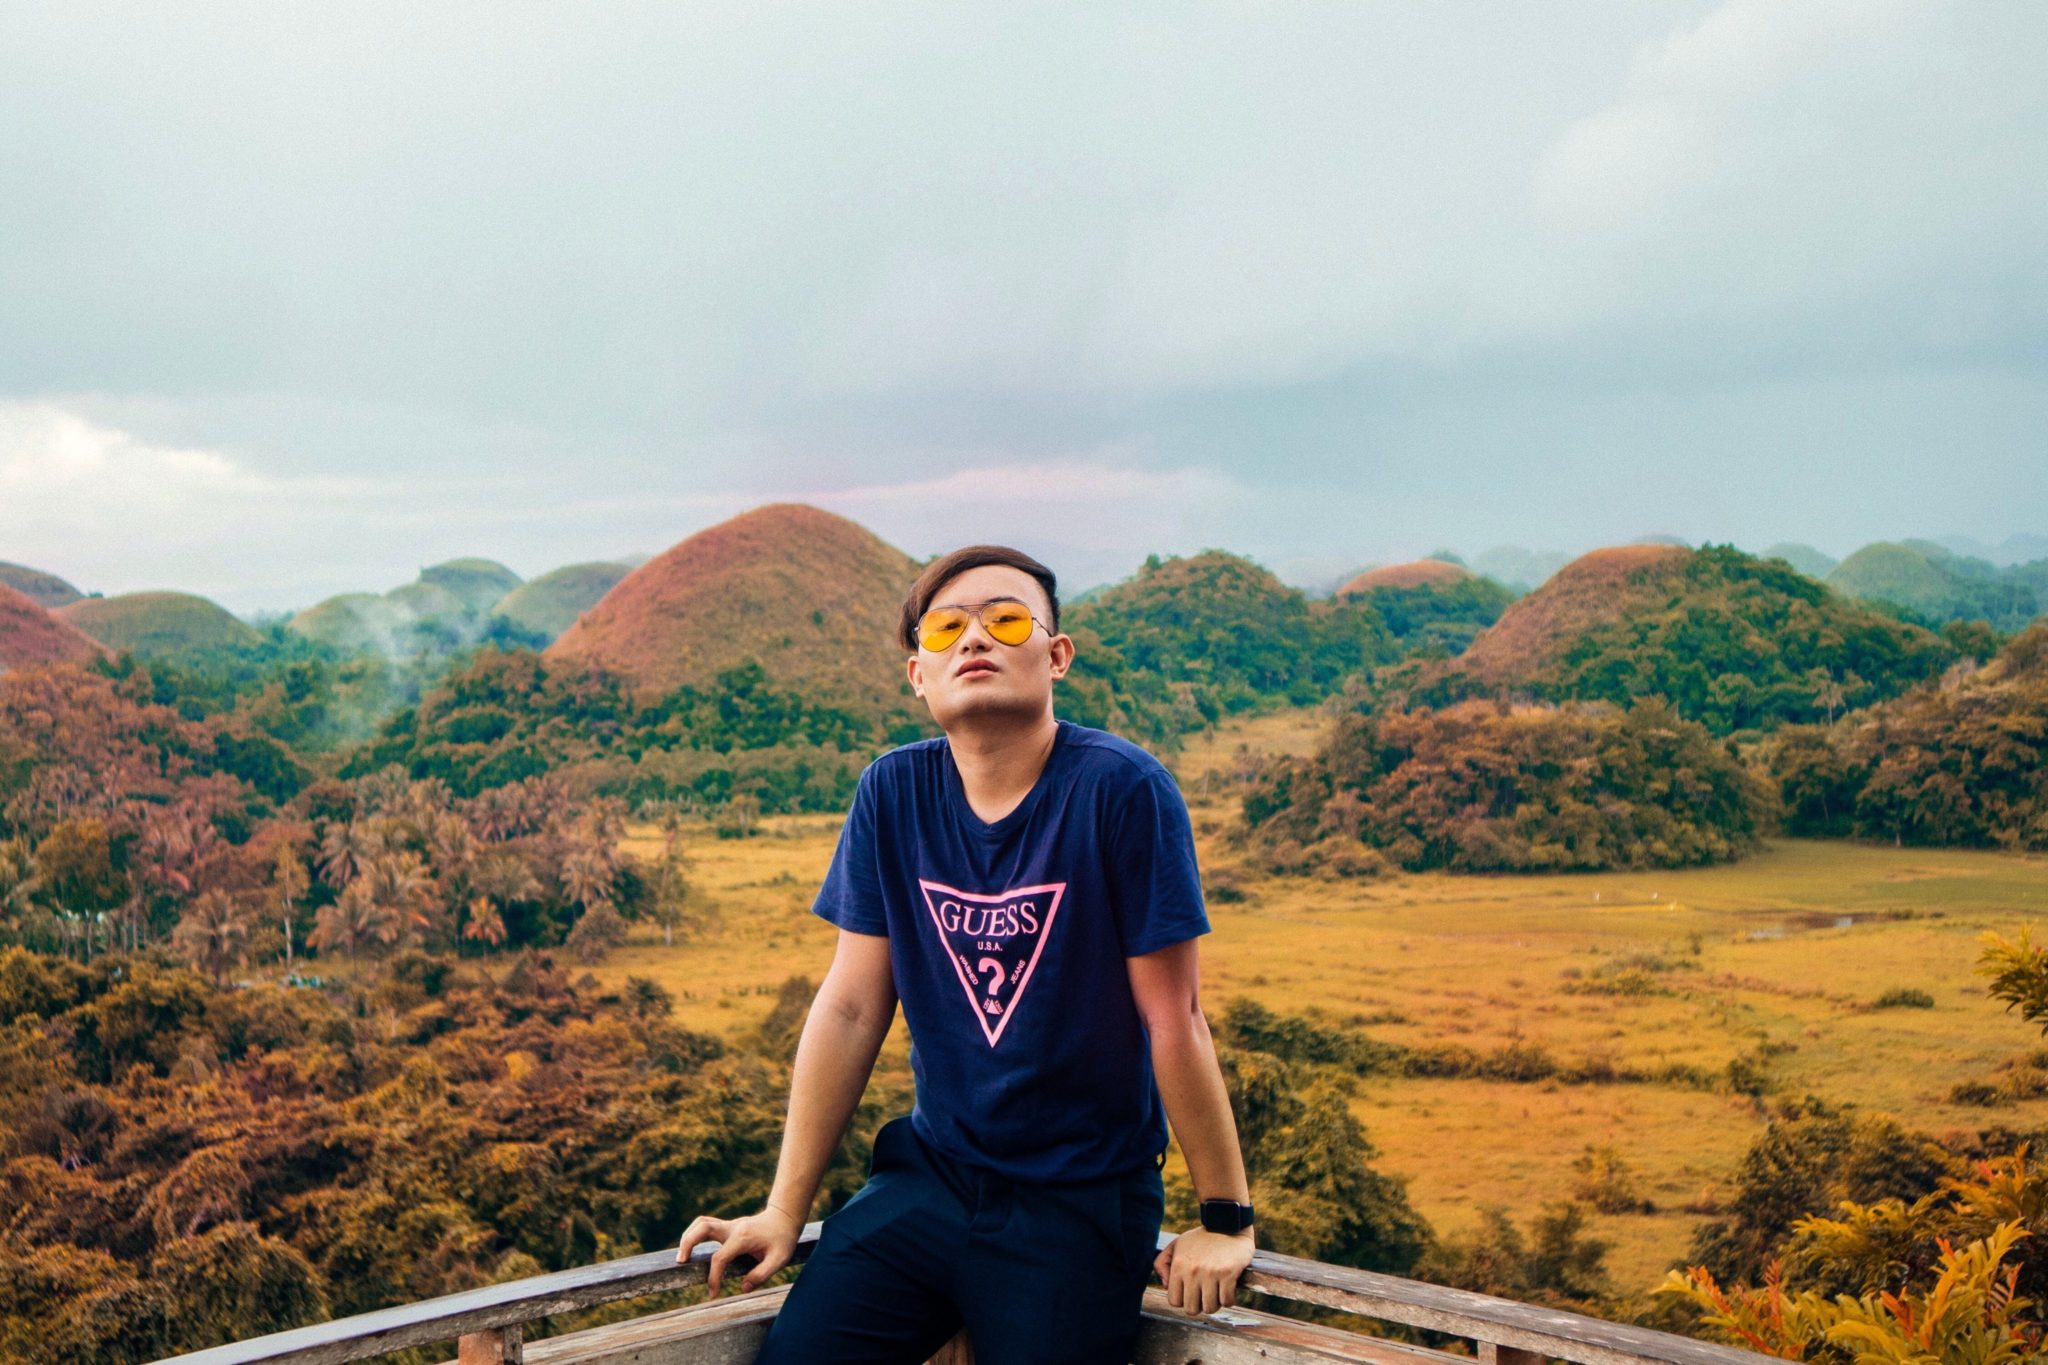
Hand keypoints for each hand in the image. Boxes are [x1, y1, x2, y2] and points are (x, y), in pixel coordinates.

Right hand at [676, 1203, 802, 1298]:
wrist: (785, 1218)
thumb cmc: (783, 1239)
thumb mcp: (780, 1259)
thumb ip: (761, 1275)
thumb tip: (742, 1287)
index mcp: (743, 1237)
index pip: (720, 1257)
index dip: (713, 1277)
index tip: (712, 1294)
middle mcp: (733, 1228)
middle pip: (703, 1228)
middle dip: (688, 1243)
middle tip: (680, 1263)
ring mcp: (729, 1225)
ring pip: (701, 1223)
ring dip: (688, 1237)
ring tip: (681, 1257)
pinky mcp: (727, 1227)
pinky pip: (706, 1226)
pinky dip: (695, 1235)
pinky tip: (692, 1249)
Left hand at [1152, 1226, 1254, 1315]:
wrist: (1227, 1222)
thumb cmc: (1201, 1238)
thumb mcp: (1177, 1245)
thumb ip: (1161, 1263)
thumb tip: (1165, 1285)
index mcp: (1178, 1265)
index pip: (1174, 1301)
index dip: (1184, 1300)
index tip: (1192, 1292)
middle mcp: (1192, 1271)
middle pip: (1192, 1309)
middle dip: (1199, 1305)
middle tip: (1205, 1294)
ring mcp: (1211, 1273)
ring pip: (1210, 1308)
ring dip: (1215, 1303)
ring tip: (1217, 1291)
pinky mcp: (1228, 1273)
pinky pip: (1227, 1301)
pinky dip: (1229, 1299)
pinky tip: (1228, 1288)